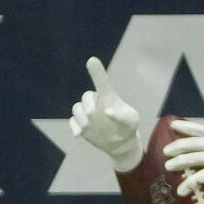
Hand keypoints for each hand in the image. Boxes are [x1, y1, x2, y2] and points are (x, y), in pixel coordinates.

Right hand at [68, 56, 143, 170]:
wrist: (120, 143)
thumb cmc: (127, 126)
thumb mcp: (130, 121)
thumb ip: (122, 117)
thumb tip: (107, 112)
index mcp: (108, 97)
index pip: (102, 82)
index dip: (97, 71)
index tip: (92, 60)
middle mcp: (96, 102)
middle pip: (86, 96)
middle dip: (87, 103)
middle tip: (92, 114)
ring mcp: (87, 114)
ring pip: (77, 109)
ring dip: (80, 117)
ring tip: (87, 126)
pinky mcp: (81, 125)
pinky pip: (72, 122)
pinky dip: (74, 127)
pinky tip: (78, 134)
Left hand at [162, 119, 203, 203]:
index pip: (199, 129)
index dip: (185, 126)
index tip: (172, 124)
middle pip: (191, 143)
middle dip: (176, 146)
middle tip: (165, 151)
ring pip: (191, 158)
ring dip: (177, 162)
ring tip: (167, 166)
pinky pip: (198, 178)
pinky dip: (188, 185)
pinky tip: (181, 191)